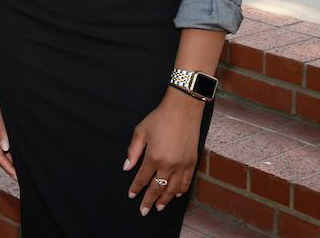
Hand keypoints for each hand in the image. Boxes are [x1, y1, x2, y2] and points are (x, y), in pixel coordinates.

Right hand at [0, 61, 14, 176]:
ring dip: (11, 156)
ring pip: (1, 147)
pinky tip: (17, 148)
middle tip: (22, 176)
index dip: (8, 167)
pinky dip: (10, 146)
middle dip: (10, 165)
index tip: (18, 177)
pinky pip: (2, 139)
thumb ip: (1, 130)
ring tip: (22, 165)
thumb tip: (6, 148)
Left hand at [124, 89, 203, 215]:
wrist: (183, 110)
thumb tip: (127, 167)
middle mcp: (169, 165)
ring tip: (159, 207)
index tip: (131, 195)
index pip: (143, 178)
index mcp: (154, 157)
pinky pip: (186, 182)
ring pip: (173, 189)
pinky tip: (175, 195)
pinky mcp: (192, 163)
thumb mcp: (141, 131)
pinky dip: (180, 191)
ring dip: (165, 199)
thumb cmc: (159, 118)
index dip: (136, 188)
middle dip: (149, 200)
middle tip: (144, 210)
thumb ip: (133, 151)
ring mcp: (182, 166)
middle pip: (157, 188)